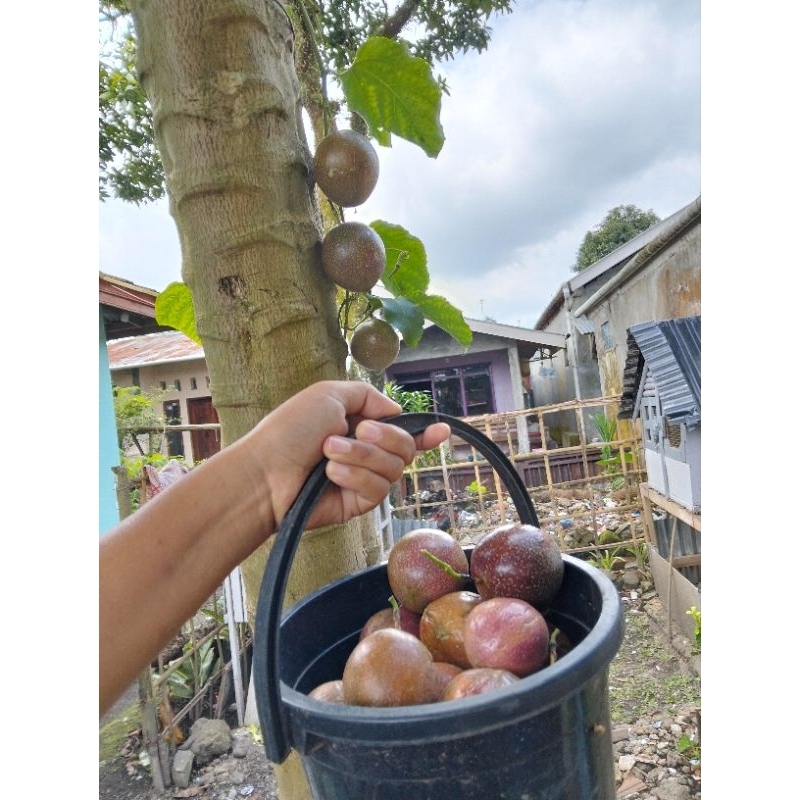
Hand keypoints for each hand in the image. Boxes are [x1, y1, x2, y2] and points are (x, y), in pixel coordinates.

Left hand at [240, 380, 449, 532]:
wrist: (265, 473)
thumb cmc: (290, 430)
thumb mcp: (330, 395)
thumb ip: (368, 396)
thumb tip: (394, 411)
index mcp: (359, 425)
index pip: (402, 431)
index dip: (425, 433)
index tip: (442, 430)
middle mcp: (365, 453)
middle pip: (406, 448)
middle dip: (384, 438)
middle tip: (357, 432)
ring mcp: (362, 479)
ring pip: (394, 468)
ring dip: (362, 456)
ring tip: (328, 453)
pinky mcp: (357, 504)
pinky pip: (379, 489)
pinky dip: (355, 476)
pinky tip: (331, 474)